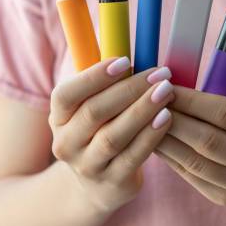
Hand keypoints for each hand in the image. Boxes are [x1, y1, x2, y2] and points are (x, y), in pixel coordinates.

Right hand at [49, 57, 173, 212]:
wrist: (97, 187)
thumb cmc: (102, 132)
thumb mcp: (93, 107)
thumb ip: (106, 82)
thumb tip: (123, 37)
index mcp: (58, 118)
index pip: (66, 95)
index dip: (94, 76)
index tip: (125, 60)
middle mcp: (66, 143)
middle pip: (94, 112)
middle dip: (129, 89)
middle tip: (159, 74)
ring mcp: (87, 167)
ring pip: (114, 136)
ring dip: (143, 111)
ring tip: (167, 92)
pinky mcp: (112, 183)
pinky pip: (133, 157)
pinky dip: (151, 136)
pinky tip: (168, 117)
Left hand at [155, 86, 225, 205]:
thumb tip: (178, 84)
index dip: (193, 101)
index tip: (168, 87)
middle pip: (209, 141)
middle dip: (175, 120)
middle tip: (149, 103)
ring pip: (195, 162)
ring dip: (166, 140)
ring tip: (146, 122)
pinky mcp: (224, 197)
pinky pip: (189, 175)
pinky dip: (169, 156)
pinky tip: (153, 141)